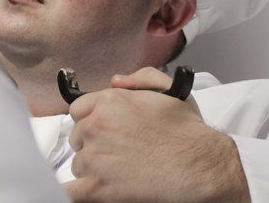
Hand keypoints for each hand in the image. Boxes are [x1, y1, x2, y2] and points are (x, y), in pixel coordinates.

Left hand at [64, 68, 249, 202]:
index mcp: (110, 101)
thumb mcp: (170, 90)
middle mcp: (97, 125)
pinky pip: (70, 192)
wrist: (199, 166)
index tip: (103, 129)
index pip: (79, 110)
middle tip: (117, 152)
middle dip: (93, 144)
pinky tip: (86, 192)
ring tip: (121, 171)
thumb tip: (116, 80)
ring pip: (78, 164)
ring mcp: (93, 157)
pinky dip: (75, 192)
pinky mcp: (95, 187)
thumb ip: (141, 77)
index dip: (91, 119)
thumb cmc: (188, 132)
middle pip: (78, 137)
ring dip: (92, 169)